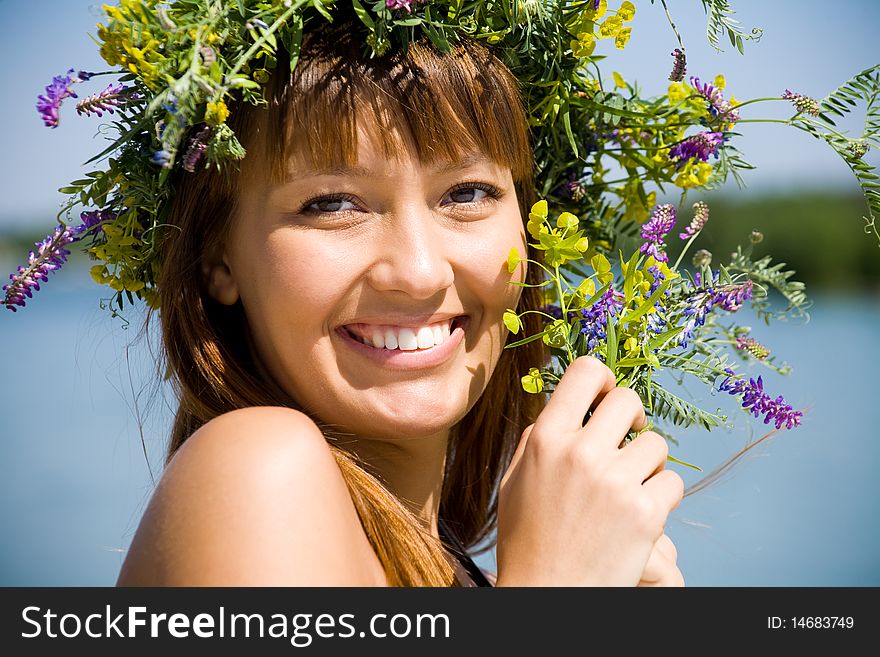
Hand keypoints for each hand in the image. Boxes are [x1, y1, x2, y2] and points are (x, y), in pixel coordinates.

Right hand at [495, 355, 683, 585]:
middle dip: (632, 417)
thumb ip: (539, 437)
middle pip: (628, 400)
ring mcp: (616, 483)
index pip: (585, 372)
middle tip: (629, 437)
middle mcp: (581, 453)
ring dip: (647, 462)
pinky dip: (661, 495)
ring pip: (656, 443)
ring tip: (629, 486)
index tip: (606, 396)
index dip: (602, 377)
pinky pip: (672, 481)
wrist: (547, 594)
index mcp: (546, 439)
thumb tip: (569, 405)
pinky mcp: (645, 513)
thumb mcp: (515, 479)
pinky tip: (639, 511)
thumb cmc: (527, 538)